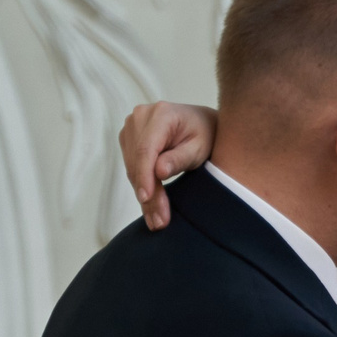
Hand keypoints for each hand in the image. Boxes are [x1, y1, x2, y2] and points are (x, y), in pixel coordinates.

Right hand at [119, 101, 219, 229]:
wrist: (203, 123)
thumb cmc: (206, 134)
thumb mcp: (200, 147)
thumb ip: (180, 158)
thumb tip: (158, 172)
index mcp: (161, 114)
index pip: (146, 149)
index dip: (144, 176)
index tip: (147, 198)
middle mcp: (141, 117)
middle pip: (137, 161)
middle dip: (147, 193)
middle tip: (159, 221)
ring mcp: (132, 127)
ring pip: (132, 167)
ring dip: (144, 195)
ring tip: (157, 220)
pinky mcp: (130, 139)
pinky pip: (132, 167)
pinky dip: (142, 187)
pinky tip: (151, 207)